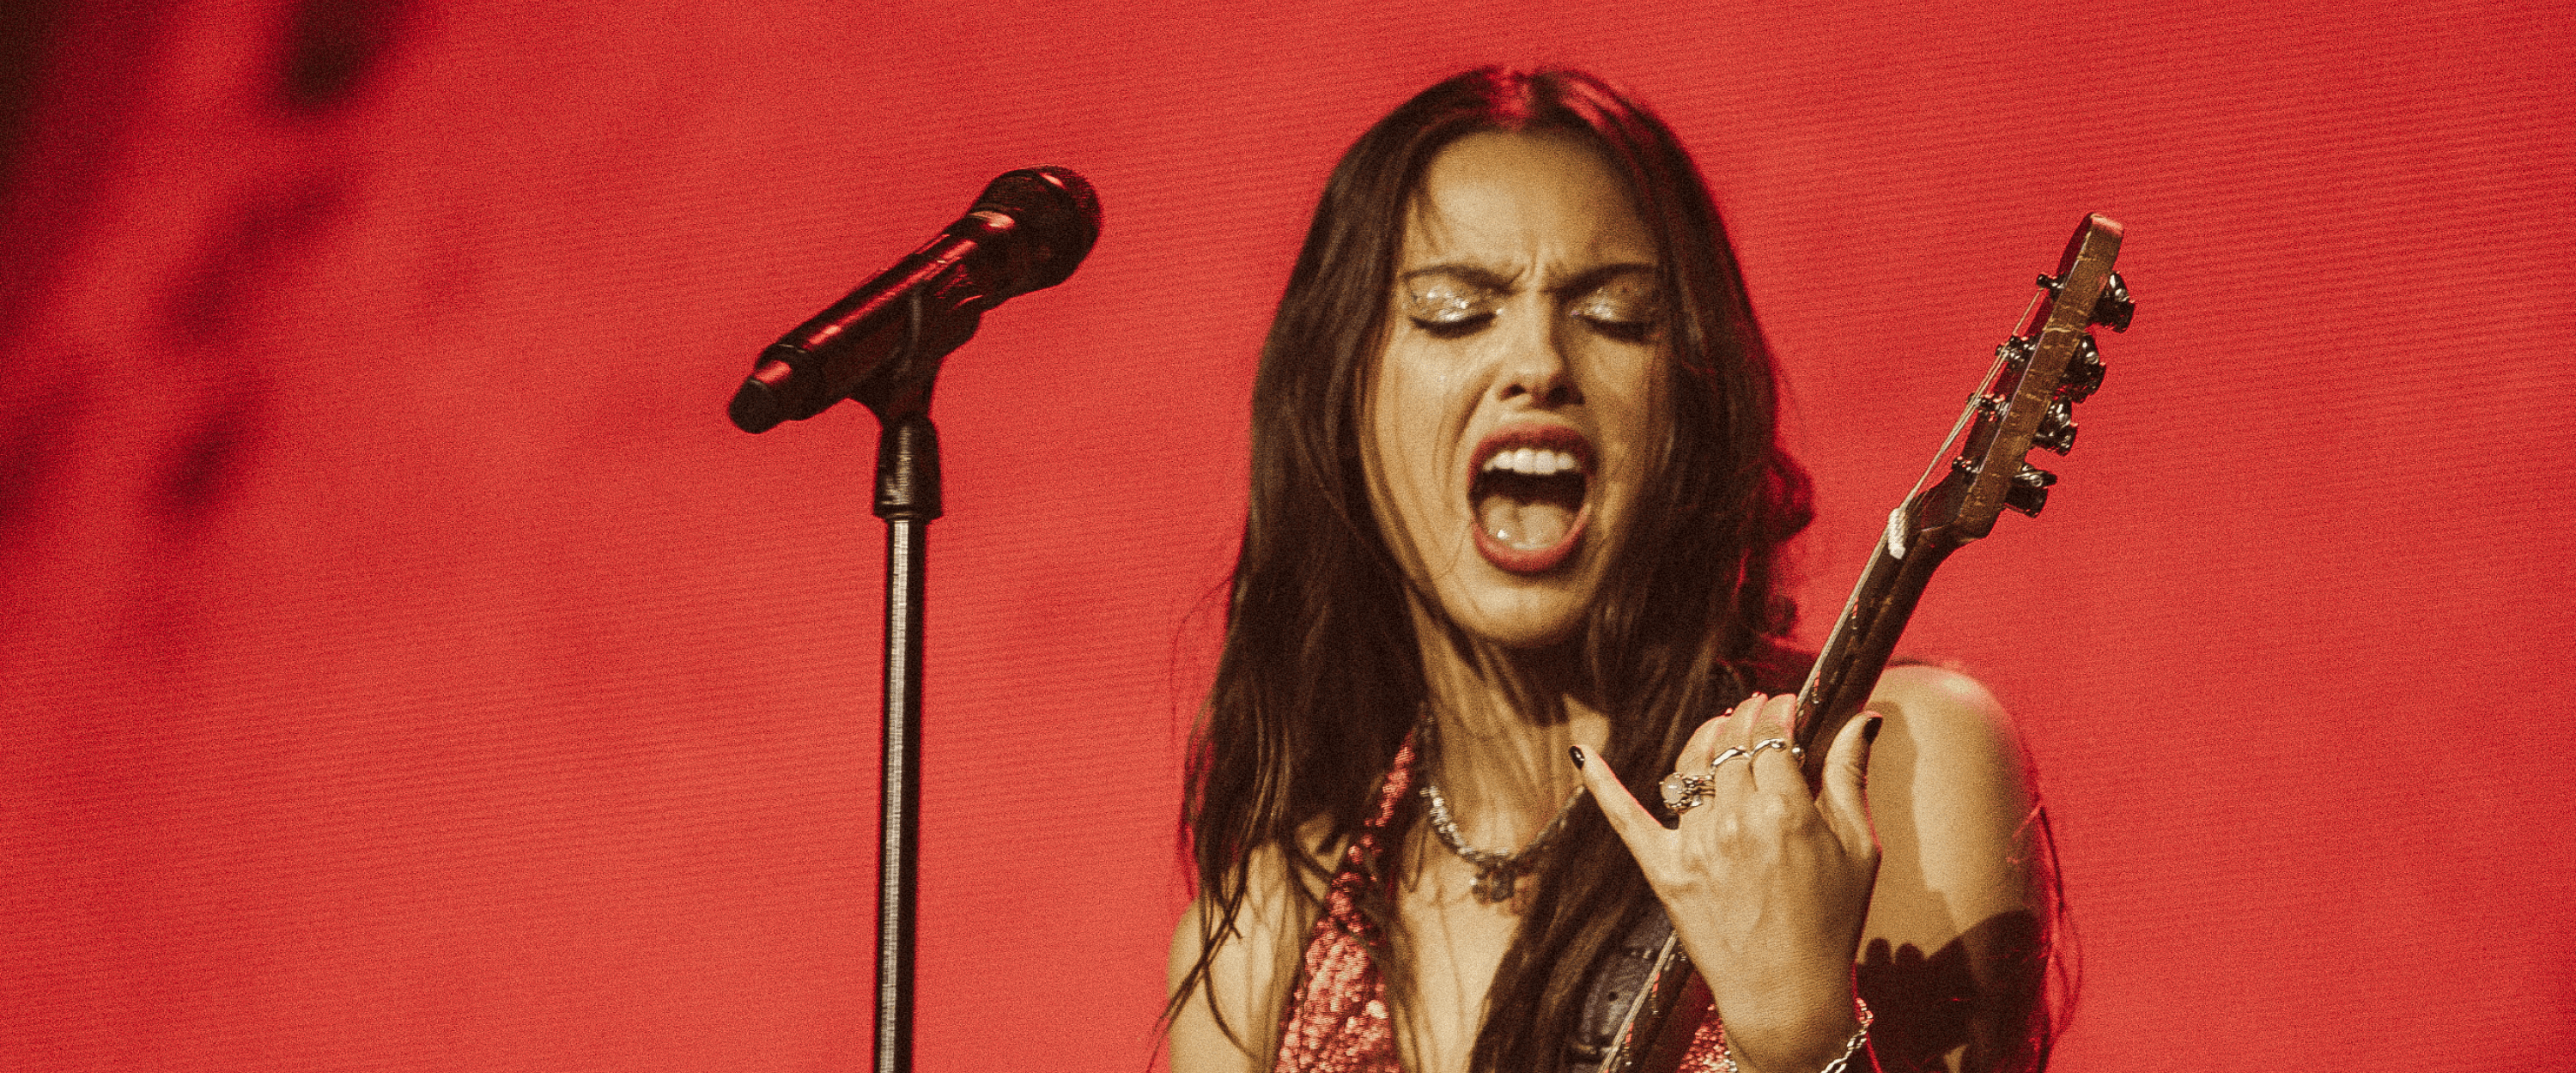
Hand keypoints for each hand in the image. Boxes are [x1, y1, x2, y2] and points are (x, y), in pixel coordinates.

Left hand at [1573, 694, 1883, 1072]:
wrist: (1787, 994)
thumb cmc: (1831, 922)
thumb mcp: (1858, 848)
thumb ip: (1851, 775)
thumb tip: (1863, 717)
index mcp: (1787, 811)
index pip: (1774, 735)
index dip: (1781, 712)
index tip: (1788, 705)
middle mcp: (1735, 820)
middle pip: (1732, 745)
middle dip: (1747, 718)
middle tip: (1758, 710)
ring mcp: (1695, 844)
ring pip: (1690, 767)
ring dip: (1705, 739)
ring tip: (1720, 729)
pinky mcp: (1664, 870)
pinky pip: (1626, 818)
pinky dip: (1603, 785)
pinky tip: (1585, 756)